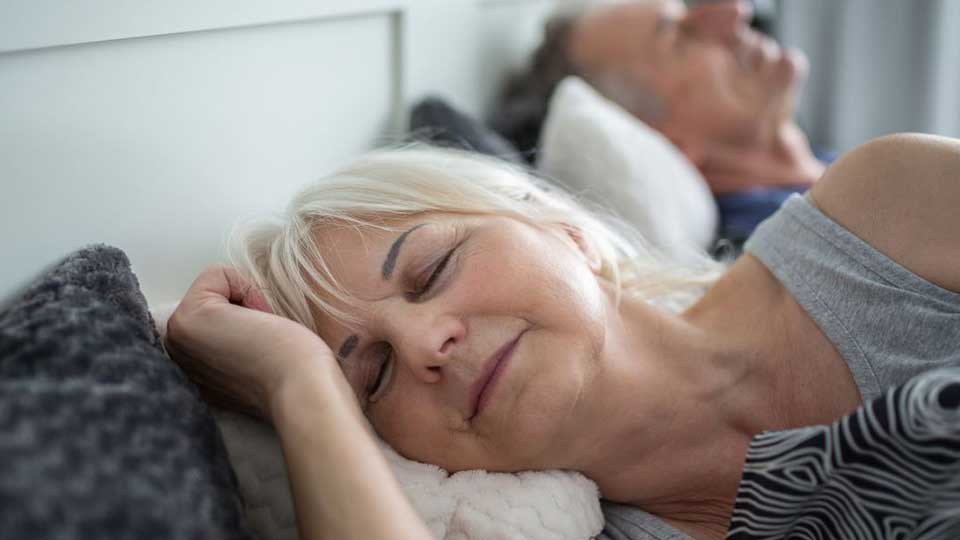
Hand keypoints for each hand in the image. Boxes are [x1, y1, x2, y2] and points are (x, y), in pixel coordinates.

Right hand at [164, 265, 335, 420]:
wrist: (302, 390)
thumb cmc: (295, 373)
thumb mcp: (252, 357)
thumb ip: (233, 342)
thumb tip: (241, 314)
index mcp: (191, 369)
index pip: (217, 314)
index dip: (249, 320)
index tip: (262, 350)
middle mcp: (176, 356)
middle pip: (212, 296)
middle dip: (244, 307)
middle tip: (263, 341)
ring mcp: (175, 339)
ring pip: (215, 286)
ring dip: (246, 302)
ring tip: (261, 336)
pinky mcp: (186, 320)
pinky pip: (216, 273)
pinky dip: (246, 287)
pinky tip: (259, 322)